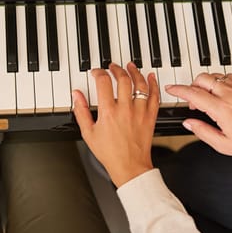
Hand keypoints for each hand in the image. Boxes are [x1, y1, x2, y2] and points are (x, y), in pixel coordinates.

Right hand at [72, 62, 158, 186]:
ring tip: (130, 65)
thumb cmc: (109, 153)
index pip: (103, 82)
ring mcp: (139, 112)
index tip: (96, 73)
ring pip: (140, 84)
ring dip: (135, 72)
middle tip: (113, 66)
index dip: (99, 73)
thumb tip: (76, 95)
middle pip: (123, 79)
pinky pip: (154, 96)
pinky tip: (150, 77)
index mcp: (108, 112)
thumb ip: (81, 111)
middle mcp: (125, 109)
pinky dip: (153, 84)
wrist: (129, 167)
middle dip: (117, 69)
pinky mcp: (150, 117)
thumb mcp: (88, 133)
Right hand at [165, 73, 231, 166]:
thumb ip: (202, 132)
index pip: (193, 94)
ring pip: (214, 76)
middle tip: (192, 102)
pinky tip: (221, 94)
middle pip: (201, 79)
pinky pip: (227, 77)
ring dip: (205, 85)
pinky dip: (219, 82)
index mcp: (221, 110)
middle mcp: (229, 95)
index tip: (170, 89)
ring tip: (207, 100)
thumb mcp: (223, 145)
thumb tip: (189, 123)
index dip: (178, 90)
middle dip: (191, 87)